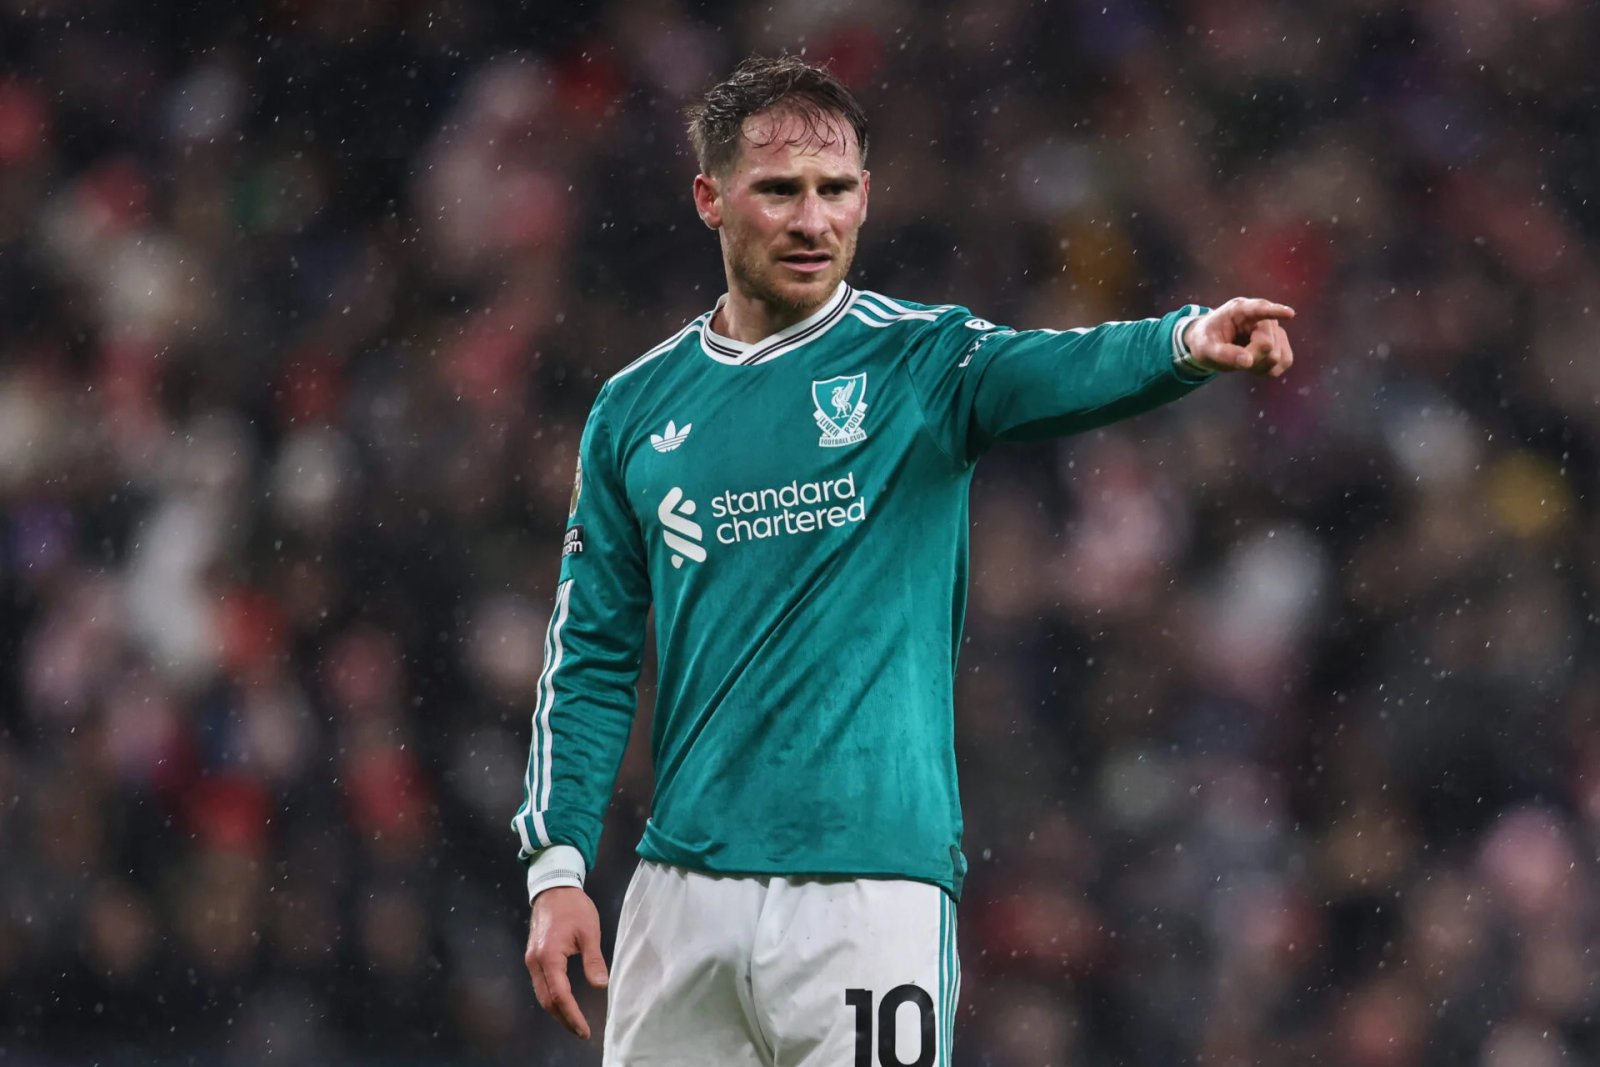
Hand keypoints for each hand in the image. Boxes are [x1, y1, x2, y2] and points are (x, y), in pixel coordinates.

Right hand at [526, 887, 608, 1039]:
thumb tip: (601, 986)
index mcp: (549, 957)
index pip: (560, 995)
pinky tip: (564, 1003)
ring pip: (541, 994)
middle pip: (547, 1000)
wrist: (554, 887)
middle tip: (581, 1031)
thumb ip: (593, 960)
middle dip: (563, 1018)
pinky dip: (552, 998)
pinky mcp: (533, 956)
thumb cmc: (574, 907)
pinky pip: (540, 984)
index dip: (572, 1015)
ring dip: (557, 1011)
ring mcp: (531, 960)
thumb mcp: (590, 932)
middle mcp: (535, 962)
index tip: (585, 1029)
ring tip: (574, 1022)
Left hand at [1182, 297, 1296, 376]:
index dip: (1275, 311)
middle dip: (1251, 358)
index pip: (1260, 309)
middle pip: (1267, 344)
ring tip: (1242, 359)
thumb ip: (1222, 354)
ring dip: (1259, 366)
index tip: (1289, 313)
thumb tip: (1247, 362)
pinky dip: (1269, 370)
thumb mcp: (1204, 348)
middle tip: (1233, 357)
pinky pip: (1285, 361)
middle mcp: (1262, 316)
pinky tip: (1255, 366)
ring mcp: (1274, 329)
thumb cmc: (1207, 340)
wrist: (1211, 342)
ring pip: (1277, 356)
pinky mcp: (1281, 342)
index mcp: (1240, 310)